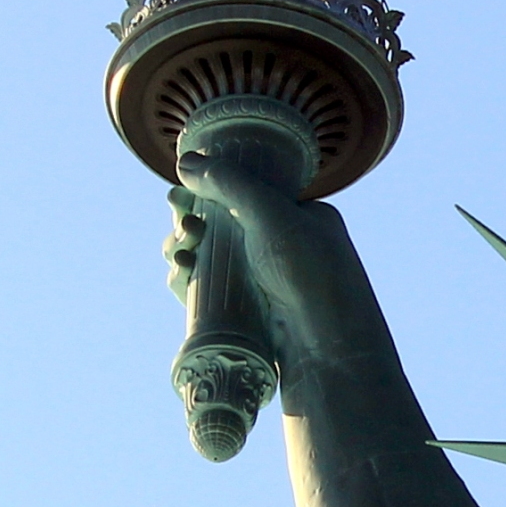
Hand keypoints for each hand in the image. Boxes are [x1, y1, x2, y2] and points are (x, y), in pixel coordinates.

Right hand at [169, 152, 347, 325]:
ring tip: (180, 252)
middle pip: (220, 226)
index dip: (208, 192)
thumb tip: (186, 162)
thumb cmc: (310, 272)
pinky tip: (179, 275)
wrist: (326, 345)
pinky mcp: (247, 315)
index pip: (244, 196)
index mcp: (300, 217)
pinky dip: (189, 280)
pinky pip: (209, 291)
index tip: (179, 194)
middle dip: (191, 224)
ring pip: (210, 259)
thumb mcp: (271, 213)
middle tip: (183, 226)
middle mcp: (282, 247)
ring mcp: (264, 283)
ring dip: (184, 250)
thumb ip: (229, 182)